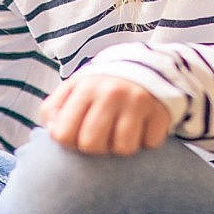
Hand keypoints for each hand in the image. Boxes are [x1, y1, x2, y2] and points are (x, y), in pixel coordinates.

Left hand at [39, 75, 171, 154]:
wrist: (146, 65)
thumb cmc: (102, 86)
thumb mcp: (74, 89)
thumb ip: (54, 110)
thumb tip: (53, 133)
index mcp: (84, 87)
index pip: (63, 134)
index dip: (69, 143)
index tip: (78, 136)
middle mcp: (111, 93)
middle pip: (92, 144)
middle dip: (95, 148)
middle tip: (102, 138)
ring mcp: (137, 101)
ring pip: (123, 148)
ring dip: (121, 146)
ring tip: (121, 132)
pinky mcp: (160, 111)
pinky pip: (149, 144)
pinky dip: (145, 141)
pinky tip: (142, 128)